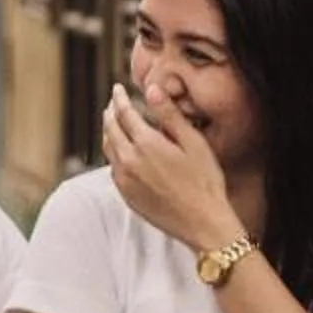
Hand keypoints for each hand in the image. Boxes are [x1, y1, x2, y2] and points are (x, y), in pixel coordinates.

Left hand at [101, 84, 243, 254]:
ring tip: (114, 123)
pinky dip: (113, 153)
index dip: (119, 98)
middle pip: (110, 129)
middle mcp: (128, 161)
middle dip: (111, 112)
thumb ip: (170, 115)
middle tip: (114, 102)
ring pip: (108, 148)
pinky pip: (112, 167)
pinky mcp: (126, 195)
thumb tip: (152, 89)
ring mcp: (124, 180)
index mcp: (145, 145)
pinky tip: (121, 151)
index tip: (117, 88)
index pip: (124, 113)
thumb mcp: (193, 142)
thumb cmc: (204, 182)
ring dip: (109, 132)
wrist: (202, 223)